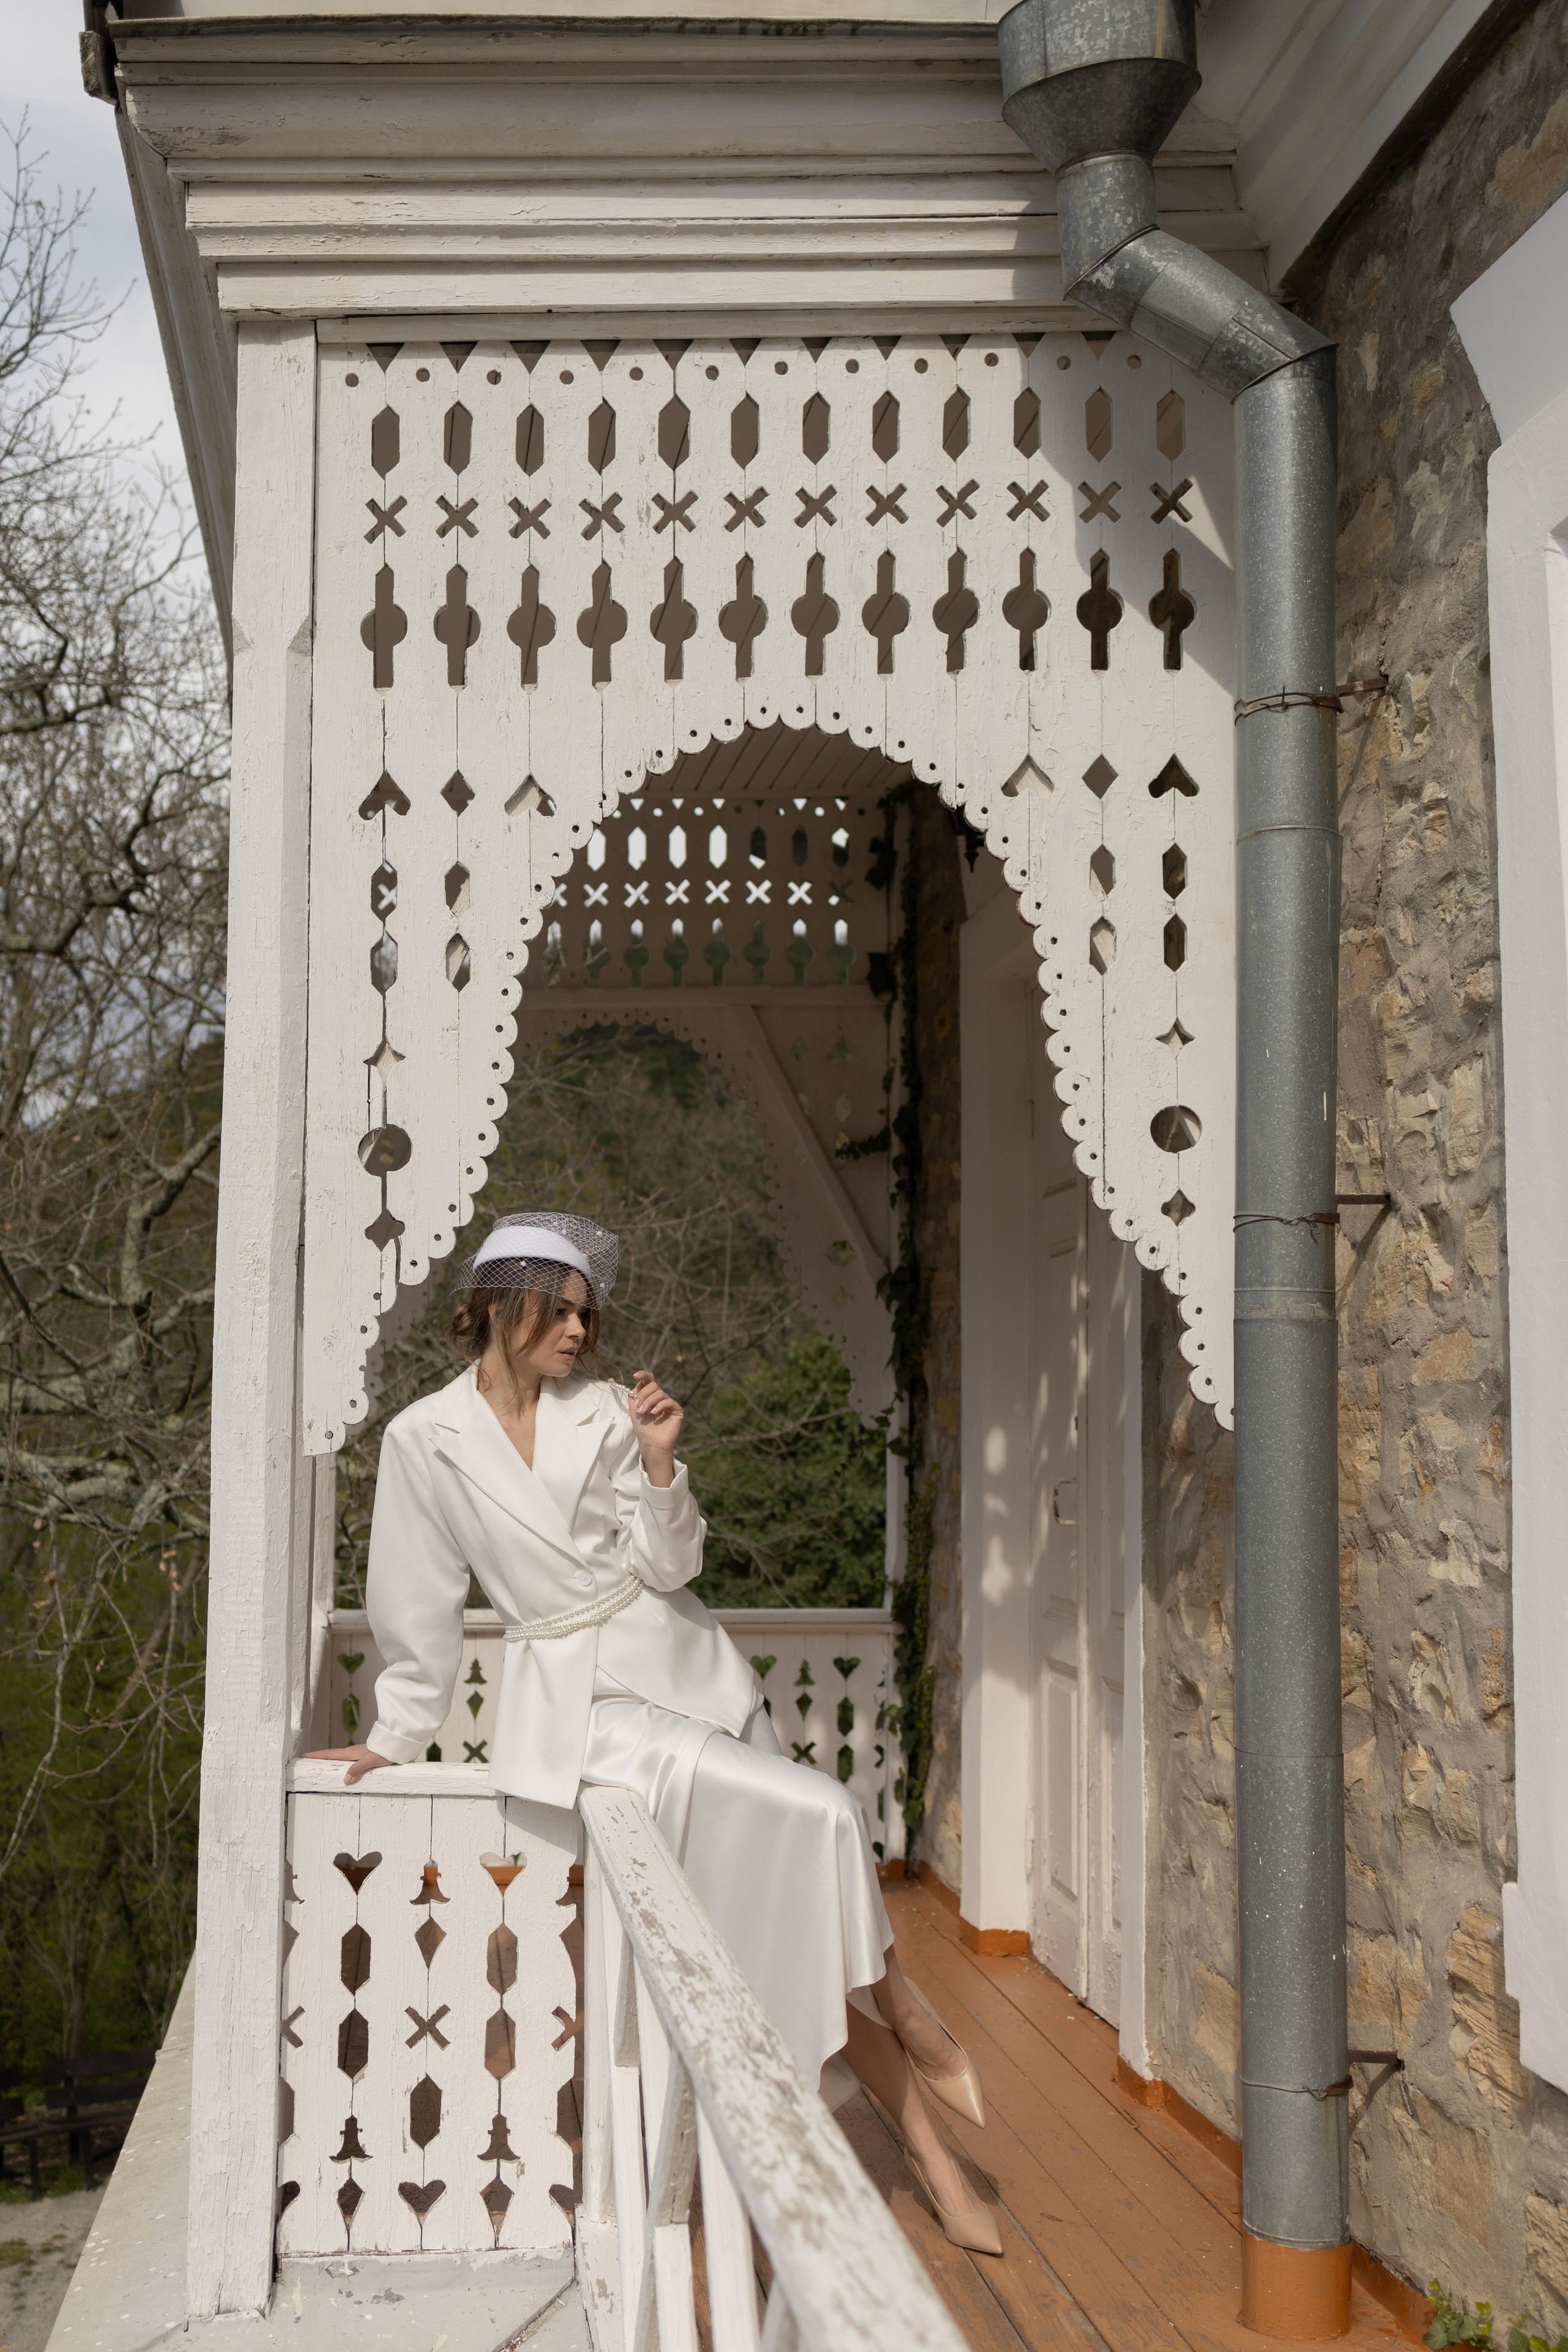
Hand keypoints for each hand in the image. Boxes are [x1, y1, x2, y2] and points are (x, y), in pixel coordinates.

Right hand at [307, 1743, 394, 1785]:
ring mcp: (356, 1753)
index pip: (330, 1754)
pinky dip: (338, 1761)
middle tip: (307, 1759)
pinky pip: (346, 1759)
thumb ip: (358, 1769)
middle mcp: (352, 1752)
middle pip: (331, 1754)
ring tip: (319, 1763)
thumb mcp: (370, 1761)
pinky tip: (339, 1766)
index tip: (305, 1756)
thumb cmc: (384, 1752)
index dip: (317, 1755)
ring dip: (328, 1759)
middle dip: (319, 1757)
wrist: (396, 1745)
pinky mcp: (362, 1756)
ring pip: (338, 1757)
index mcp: (351, 1753)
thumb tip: (345, 1779)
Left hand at [630, 1370, 681, 1486]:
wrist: (650, 1443)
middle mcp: (660, 1398)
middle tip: (638, 1406)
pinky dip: (659, 1406)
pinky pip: (669, 1401)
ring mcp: (669, 1404)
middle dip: (643, 1394)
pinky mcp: (676, 1410)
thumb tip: (638, 1383)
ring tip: (643, 1412)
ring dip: (649, 1401)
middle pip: (653, 1386)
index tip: (635, 1375)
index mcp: (651, 1396)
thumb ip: (634, 1396)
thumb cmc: (643, 1428)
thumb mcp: (634, 1410)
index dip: (644, 1375)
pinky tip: (654, 1413)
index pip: (649, 1381)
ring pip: (660, 1393)